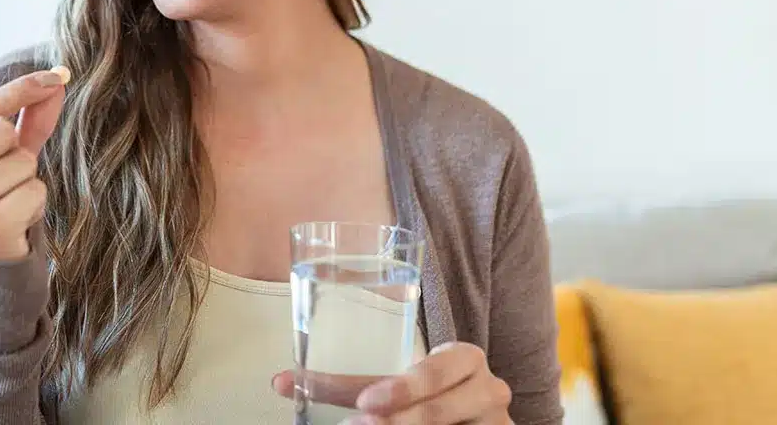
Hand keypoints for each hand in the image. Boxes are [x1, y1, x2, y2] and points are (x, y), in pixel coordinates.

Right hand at [0, 66, 69, 260]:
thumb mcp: (2, 158)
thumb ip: (26, 119)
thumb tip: (58, 78)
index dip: (20, 90)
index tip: (55, 77)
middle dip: (16, 151)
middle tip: (3, 182)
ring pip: (21, 161)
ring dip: (27, 181)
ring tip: (9, 203)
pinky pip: (34, 191)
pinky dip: (35, 203)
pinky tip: (17, 221)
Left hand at [272, 342, 511, 423]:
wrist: (476, 416)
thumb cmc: (427, 392)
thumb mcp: (396, 385)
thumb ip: (348, 385)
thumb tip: (280, 382)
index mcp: (463, 357)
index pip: (431, 369)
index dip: (401, 387)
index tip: (365, 403)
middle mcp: (488, 387)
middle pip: (438, 408)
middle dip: (397, 419)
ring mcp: (497, 420)